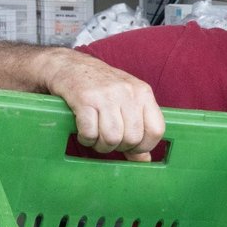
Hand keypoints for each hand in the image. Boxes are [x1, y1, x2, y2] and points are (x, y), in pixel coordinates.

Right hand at [47, 52, 165, 161]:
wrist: (69, 65)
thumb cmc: (101, 88)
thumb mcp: (126, 102)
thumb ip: (138, 129)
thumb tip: (144, 161)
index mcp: (143, 93)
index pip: (156, 130)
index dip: (144, 146)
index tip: (131, 147)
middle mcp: (128, 92)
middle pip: (132, 138)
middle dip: (118, 147)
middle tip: (108, 140)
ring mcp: (106, 95)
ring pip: (111, 138)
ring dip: (101, 145)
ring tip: (95, 137)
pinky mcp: (84, 99)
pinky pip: (90, 133)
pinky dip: (86, 139)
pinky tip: (83, 132)